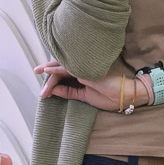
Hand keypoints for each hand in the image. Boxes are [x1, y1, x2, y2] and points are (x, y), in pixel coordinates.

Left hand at [34, 62, 151, 112]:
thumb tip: (53, 90)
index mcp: (82, 75)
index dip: (53, 79)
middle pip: (61, 67)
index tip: (44, 90)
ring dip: (49, 72)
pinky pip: (68, 68)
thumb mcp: (85, 97)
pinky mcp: (86, 70)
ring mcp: (84, 68)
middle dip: (47, 70)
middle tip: (36, 71)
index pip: (64, 73)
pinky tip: (47, 70)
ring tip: (38, 72)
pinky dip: (56, 69)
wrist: (127, 94)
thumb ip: (69, 92)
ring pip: (62, 68)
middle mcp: (82, 69)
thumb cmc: (110, 96)